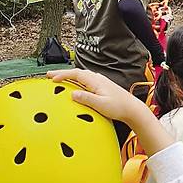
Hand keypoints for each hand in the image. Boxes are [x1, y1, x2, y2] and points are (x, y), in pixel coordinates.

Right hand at [49, 68, 174, 157]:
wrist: (132, 109)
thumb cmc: (119, 107)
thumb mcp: (101, 105)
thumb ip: (87, 99)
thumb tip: (72, 94)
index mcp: (96, 81)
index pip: (76, 73)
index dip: (62, 74)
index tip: (52, 78)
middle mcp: (98, 79)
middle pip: (77, 73)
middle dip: (63, 73)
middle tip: (50, 75)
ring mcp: (100, 82)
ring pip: (81, 76)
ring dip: (69, 76)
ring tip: (59, 79)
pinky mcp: (102, 87)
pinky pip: (85, 80)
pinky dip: (76, 80)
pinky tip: (75, 85)